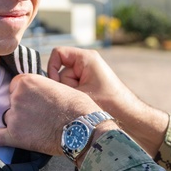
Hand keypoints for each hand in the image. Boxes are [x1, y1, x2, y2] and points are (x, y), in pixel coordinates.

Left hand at [0, 74, 101, 155]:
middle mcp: (17, 96)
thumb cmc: (77, 107)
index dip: (26, 94)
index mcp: (27, 81)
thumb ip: (42, 88)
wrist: (82, 129)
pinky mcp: (14, 135)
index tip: (34, 101)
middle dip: (22, 107)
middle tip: (38, 115)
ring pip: (8, 118)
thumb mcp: (59, 86)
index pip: (16, 86)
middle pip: (11, 101)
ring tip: (35, 128)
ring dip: (17, 123)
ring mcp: (14, 116)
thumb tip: (37, 94)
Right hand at [46, 47, 169, 157]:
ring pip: (65, 82)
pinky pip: (73, 88)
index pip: (58, 53)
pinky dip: (74, 97)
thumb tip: (41, 87)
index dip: (52, 67)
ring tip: (81, 104)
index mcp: (86, 58)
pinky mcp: (89, 84)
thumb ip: (59, 87)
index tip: (57, 84)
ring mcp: (88, 73)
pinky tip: (82, 107)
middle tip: (72, 98)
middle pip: (60, 70)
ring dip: (69, 94)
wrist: (130, 117)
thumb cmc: (109, 103)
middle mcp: (87, 62)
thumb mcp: (80, 94)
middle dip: (63, 86)